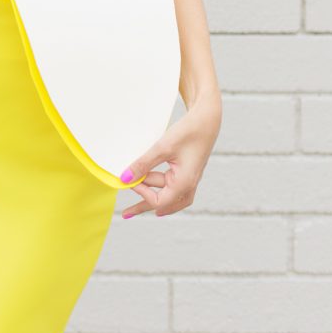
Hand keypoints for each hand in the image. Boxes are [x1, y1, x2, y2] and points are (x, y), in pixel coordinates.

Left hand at [120, 94, 221, 218]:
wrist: (207, 119)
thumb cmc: (188, 132)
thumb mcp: (162, 148)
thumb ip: (143, 164)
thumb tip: (124, 178)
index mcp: (184, 183)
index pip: (158, 200)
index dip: (142, 193)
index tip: (129, 179)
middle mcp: (188, 185)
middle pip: (163, 203)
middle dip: (143, 206)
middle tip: (126, 213)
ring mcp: (189, 179)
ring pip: (167, 195)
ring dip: (151, 196)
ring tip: (135, 202)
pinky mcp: (187, 172)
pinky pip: (171, 186)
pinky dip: (159, 187)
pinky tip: (152, 188)